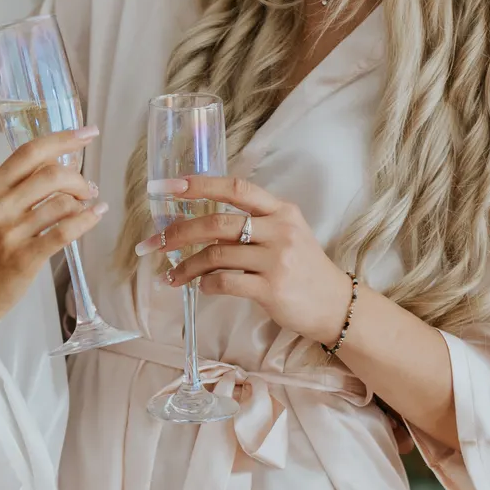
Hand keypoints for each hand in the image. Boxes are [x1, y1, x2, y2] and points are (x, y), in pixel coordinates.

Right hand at [0, 129, 105, 330]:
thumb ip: (12, 191)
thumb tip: (52, 169)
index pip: (29, 152)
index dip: (63, 138)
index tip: (88, 133)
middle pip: (51, 174)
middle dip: (78, 178)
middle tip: (87, 188)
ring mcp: (10, 233)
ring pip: (62, 203)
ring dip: (83, 201)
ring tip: (88, 206)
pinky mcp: (24, 258)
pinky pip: (64, 232)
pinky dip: (86, 221)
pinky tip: (94, 217)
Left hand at [137, 174, 352, 347]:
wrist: (335, 305)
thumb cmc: (304, 270)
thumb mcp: (288, 234)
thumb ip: (254, 223)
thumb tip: (202, 224)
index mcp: (281, 210)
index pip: (235, 188)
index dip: (199, 185)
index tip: (169, 187)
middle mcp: (280, 230)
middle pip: (217, 222)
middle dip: (178, 232)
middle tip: (155, 243)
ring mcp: (277, 259)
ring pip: (216, 254)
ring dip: (186, 266)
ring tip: (172, 276)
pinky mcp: (272, 289)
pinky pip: (225, 282)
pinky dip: (205, 284)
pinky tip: (200, 287)